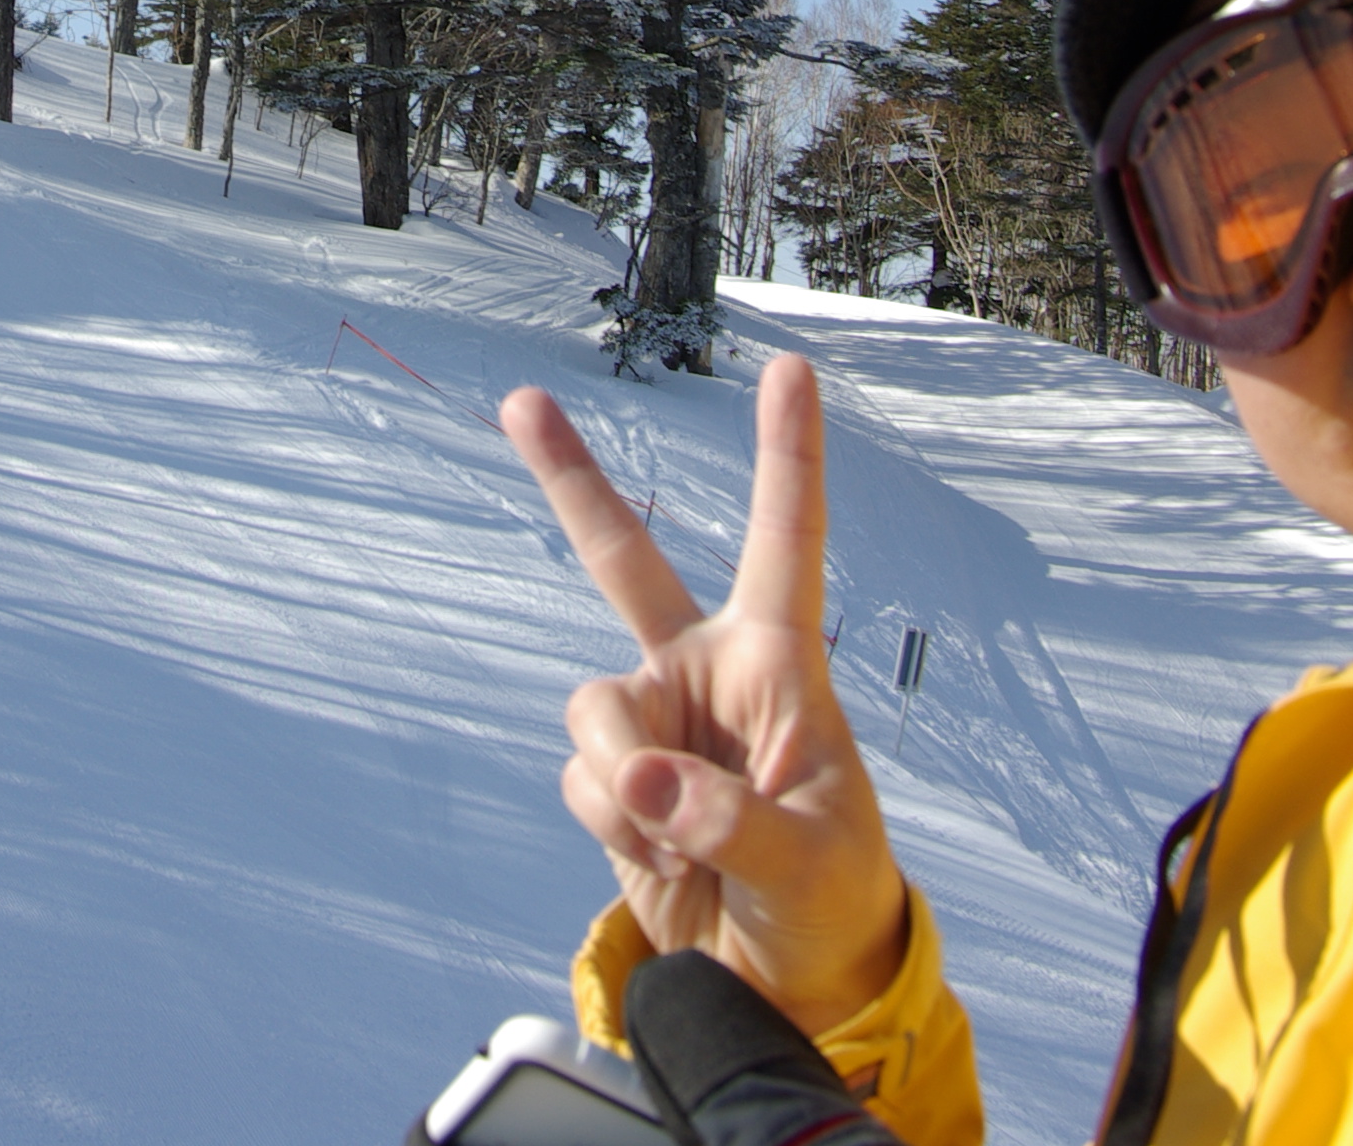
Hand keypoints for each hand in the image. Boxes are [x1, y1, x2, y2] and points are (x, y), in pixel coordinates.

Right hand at [502, 354, 909, 1037]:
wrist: (784, 982)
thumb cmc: (832, 902)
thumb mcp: (807, 863)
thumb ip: (724, 818)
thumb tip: (640, 779)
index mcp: (779, 663)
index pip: (786, 542)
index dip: (789, 454)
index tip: (792, 369)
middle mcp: (706, 673)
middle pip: (625, 560)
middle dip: (569, 480)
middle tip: (520, 403)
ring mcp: (654, 723)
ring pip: (590, 709)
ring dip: (620, 776)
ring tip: (677, 834)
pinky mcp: (617, 782)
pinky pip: (582, 778)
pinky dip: (612, 822)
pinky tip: (659, 855)